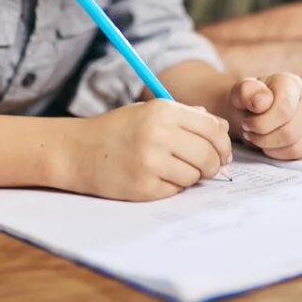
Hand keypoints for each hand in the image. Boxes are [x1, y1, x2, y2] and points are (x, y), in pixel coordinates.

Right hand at [64, 100, 231, 200]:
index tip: (223, 153)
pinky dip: (173, 186)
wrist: (78, 151)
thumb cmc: (118, 129)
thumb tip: (223, 128)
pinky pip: (175, 190)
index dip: (223, 144)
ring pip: (194, 175)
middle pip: (208, 155)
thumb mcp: (150, 111)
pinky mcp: (143, 186)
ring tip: (173, 169)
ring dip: (191, 176)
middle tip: (209, 167)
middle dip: (214, 164)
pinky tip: (156, 177)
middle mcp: (158, 134)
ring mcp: (150, 162)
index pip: (212, 129)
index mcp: (163, 111)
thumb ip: (188, 117)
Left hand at [230, 73, 301, 159]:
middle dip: (264, 139)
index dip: (261, 124)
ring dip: (273, 149)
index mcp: (291, 82)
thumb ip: (246, 92)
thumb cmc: (249, 102)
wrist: (256, 111)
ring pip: (298, 146)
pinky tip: (274, 145)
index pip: (283, 110)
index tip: (246, 124)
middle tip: (251, 135)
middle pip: (291, 132)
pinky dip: (284, 155)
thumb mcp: (239, 93)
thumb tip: (262, 102)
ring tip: (260, 140)